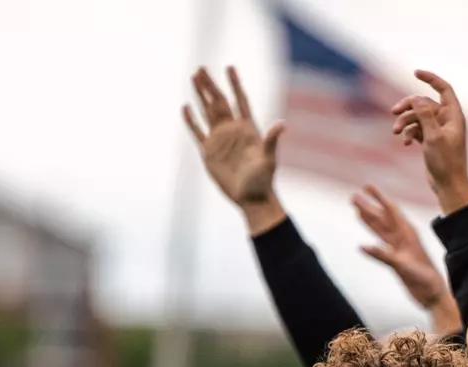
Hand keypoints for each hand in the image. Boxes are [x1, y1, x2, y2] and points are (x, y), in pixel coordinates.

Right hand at [183, 66, 286, 231]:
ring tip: (193, 79)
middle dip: (210, 85)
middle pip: (219, 102)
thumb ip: (272, 140)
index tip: (229, 67)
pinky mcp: (209, 152)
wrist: (251, 198)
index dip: (235, 84)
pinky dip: (191, 120)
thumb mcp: (269, 158)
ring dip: (200, 96)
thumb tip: (282, 124)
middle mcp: (232, 130)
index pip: (239, 100)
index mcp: (248, 128)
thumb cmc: (264, 179)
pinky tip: (185, 107)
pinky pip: (198, 132)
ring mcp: (220, 140)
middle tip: (201, 68)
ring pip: (207, 112)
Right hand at [353, 184, 454, 317]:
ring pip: (380, 228)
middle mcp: (403, 236)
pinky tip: (364, 232)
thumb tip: (362, 246)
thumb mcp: (403, 266)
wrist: (433, 293)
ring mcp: (399, 246)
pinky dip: (372, 234)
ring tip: (355, 208)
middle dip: (368, 207)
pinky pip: (381, 241)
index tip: (367, 186)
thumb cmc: (424, 278)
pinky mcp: (396, 256)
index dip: (378, 197)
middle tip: (352, 197)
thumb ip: (383, 256)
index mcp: (408, 233)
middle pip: (382, 217)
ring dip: (368, 218)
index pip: (390, 210)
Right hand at [390, 70, 467, 213]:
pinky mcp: (431, 140)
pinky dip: (409, 134)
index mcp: (453, 115)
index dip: (431, 79)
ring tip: (396, 133)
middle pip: (424, 103)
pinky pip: (417, 130)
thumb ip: (425, 115)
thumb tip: (417, 98)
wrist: (448, 185)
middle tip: (393, 112)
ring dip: (405, 123)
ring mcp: (438, 130)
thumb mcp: (433, 137)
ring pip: (418, 117)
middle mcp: (447, 120)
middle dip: (408, 107)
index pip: (443, 89)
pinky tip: (406, 144)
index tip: (415, 73)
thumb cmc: (446, 162)